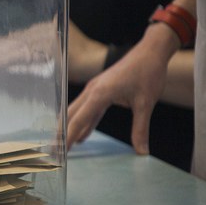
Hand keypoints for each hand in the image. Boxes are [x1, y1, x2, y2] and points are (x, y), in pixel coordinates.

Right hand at [66, 24, 177, 153]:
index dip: (68, 138)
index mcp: (99, 94)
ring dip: (70, 128)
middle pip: (70, 115)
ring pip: (76, 111)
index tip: (60, 153)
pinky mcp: (100, 89)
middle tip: (54, 153)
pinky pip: (88, 109)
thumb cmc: (148, 73)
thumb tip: (142, 152)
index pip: (78, 120)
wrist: (150, 51)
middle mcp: (92, 90)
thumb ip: (140, 129)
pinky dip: (83, 122)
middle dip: (61, 134)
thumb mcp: (145, 103)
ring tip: (64, 146)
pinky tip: (83, 136)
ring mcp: (94, 89)